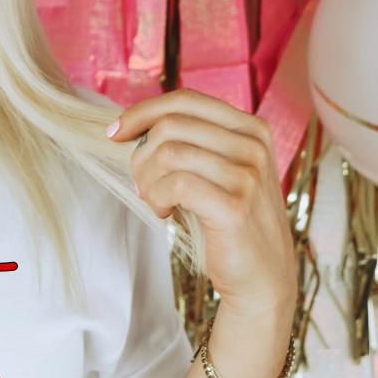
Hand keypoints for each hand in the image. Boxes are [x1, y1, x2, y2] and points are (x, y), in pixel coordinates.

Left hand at [108, 89, 296, 319]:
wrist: (262, 277)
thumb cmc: (230, 224)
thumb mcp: (218, 174)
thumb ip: (192, 145)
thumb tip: (135, 128)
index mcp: (250, 129)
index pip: (186, 100)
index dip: (143, 112)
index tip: (115, 132)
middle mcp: (253, 145)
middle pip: (171, 125)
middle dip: (141, 155)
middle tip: (141, 185)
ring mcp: (248, 175)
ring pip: (170, 154)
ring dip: (148, 181)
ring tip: (155, 203)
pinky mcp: (235, 206)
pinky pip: (176, 185)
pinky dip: (158, 198)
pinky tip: (165, 213)